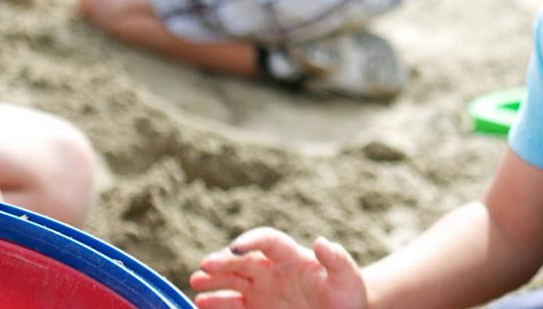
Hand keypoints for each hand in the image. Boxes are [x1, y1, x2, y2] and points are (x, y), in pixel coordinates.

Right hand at [192, 227, 366, 308]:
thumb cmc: (347, 296)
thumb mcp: (347, 278)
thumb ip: (337, 260)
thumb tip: (321, 241)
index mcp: (292, 257)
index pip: (268, 241)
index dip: (251, 240)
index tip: (235, 248)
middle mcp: (272, 271)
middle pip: (243, 261)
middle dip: (223, 262)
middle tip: (204, 267)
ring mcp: (262, 291)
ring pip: (232, 282)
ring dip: (213, 282)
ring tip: (195, 285)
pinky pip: (232, 307)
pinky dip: (216, 304)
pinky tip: (202, 305)